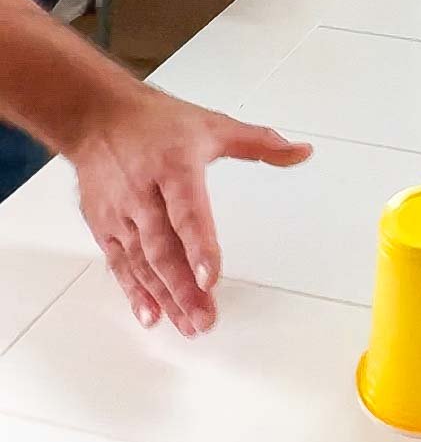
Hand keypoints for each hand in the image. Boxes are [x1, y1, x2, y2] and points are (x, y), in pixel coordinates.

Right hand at [71, 86, 312, 336]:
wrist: (98, 116)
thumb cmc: (157, 122)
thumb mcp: (213, 125)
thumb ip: (260, 143)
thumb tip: (302, 152)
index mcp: (174, 166)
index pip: (187, 210)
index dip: (199, 245)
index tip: (210, 277)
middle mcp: (144, 192)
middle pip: (164, 247)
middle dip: (183, 287)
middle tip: (205, 318)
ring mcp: (121, 212)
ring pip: (142, 261)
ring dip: (165, 296)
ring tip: (187, 324)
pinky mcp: (103, 225)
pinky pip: (119, 263)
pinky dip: (133, 291)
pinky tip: (150, 315)